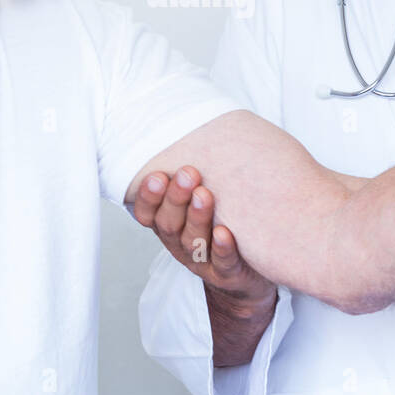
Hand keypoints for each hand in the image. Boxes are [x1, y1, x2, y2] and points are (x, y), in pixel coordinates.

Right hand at [133, 166, 275, 311]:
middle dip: (176, 198)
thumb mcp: (197, 201)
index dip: (149, 197)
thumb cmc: (220, 224)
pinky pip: (222, 263)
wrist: (247, 271)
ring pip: (193, 242)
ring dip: (197, 217)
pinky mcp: (228, 274)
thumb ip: (188, 175)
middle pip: (169, 224)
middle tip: (188, 173)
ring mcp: (203, 261)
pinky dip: (222, 249)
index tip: (157, 175)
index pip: (147, 214)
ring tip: (205, 195)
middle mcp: (180, 243)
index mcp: (168, 224)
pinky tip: (225, 233)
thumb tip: (190, 121)